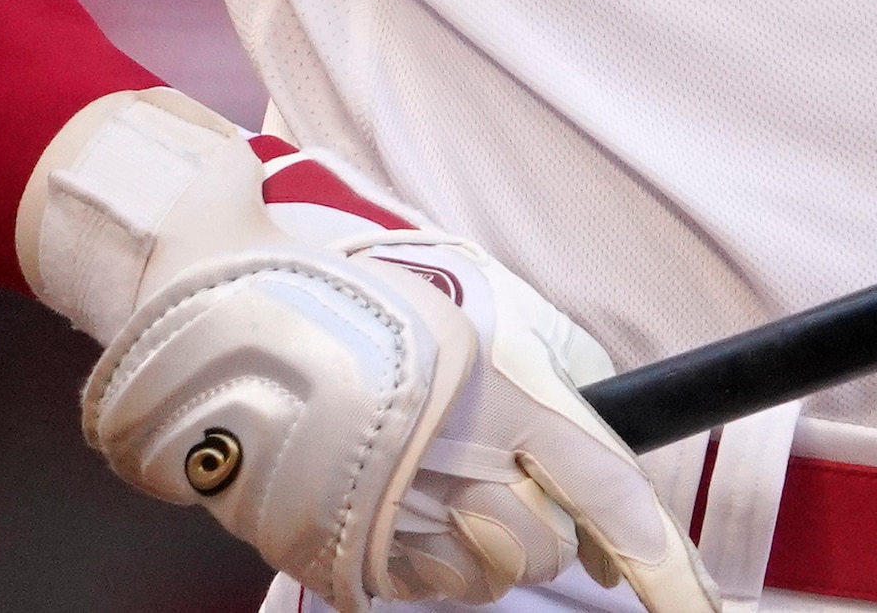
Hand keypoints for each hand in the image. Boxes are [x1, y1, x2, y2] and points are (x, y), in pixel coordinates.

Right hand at [28, 91, 719, 612]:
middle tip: (510, 491)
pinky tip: (406, 524)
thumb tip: (559, 460)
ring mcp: (388, 510)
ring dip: (485, 553)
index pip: (594, 476)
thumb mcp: (418, 310)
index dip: (645, 541)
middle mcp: (444, 457)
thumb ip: (488, 378)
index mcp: (478, 385)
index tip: (683, 586)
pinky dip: (430, 573)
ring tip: (443, 496)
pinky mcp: (335, 547)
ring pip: (484, 576)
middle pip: (541, 542)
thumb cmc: (306, 292)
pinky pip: (419, 590)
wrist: (193, 313)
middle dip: (544, 532)